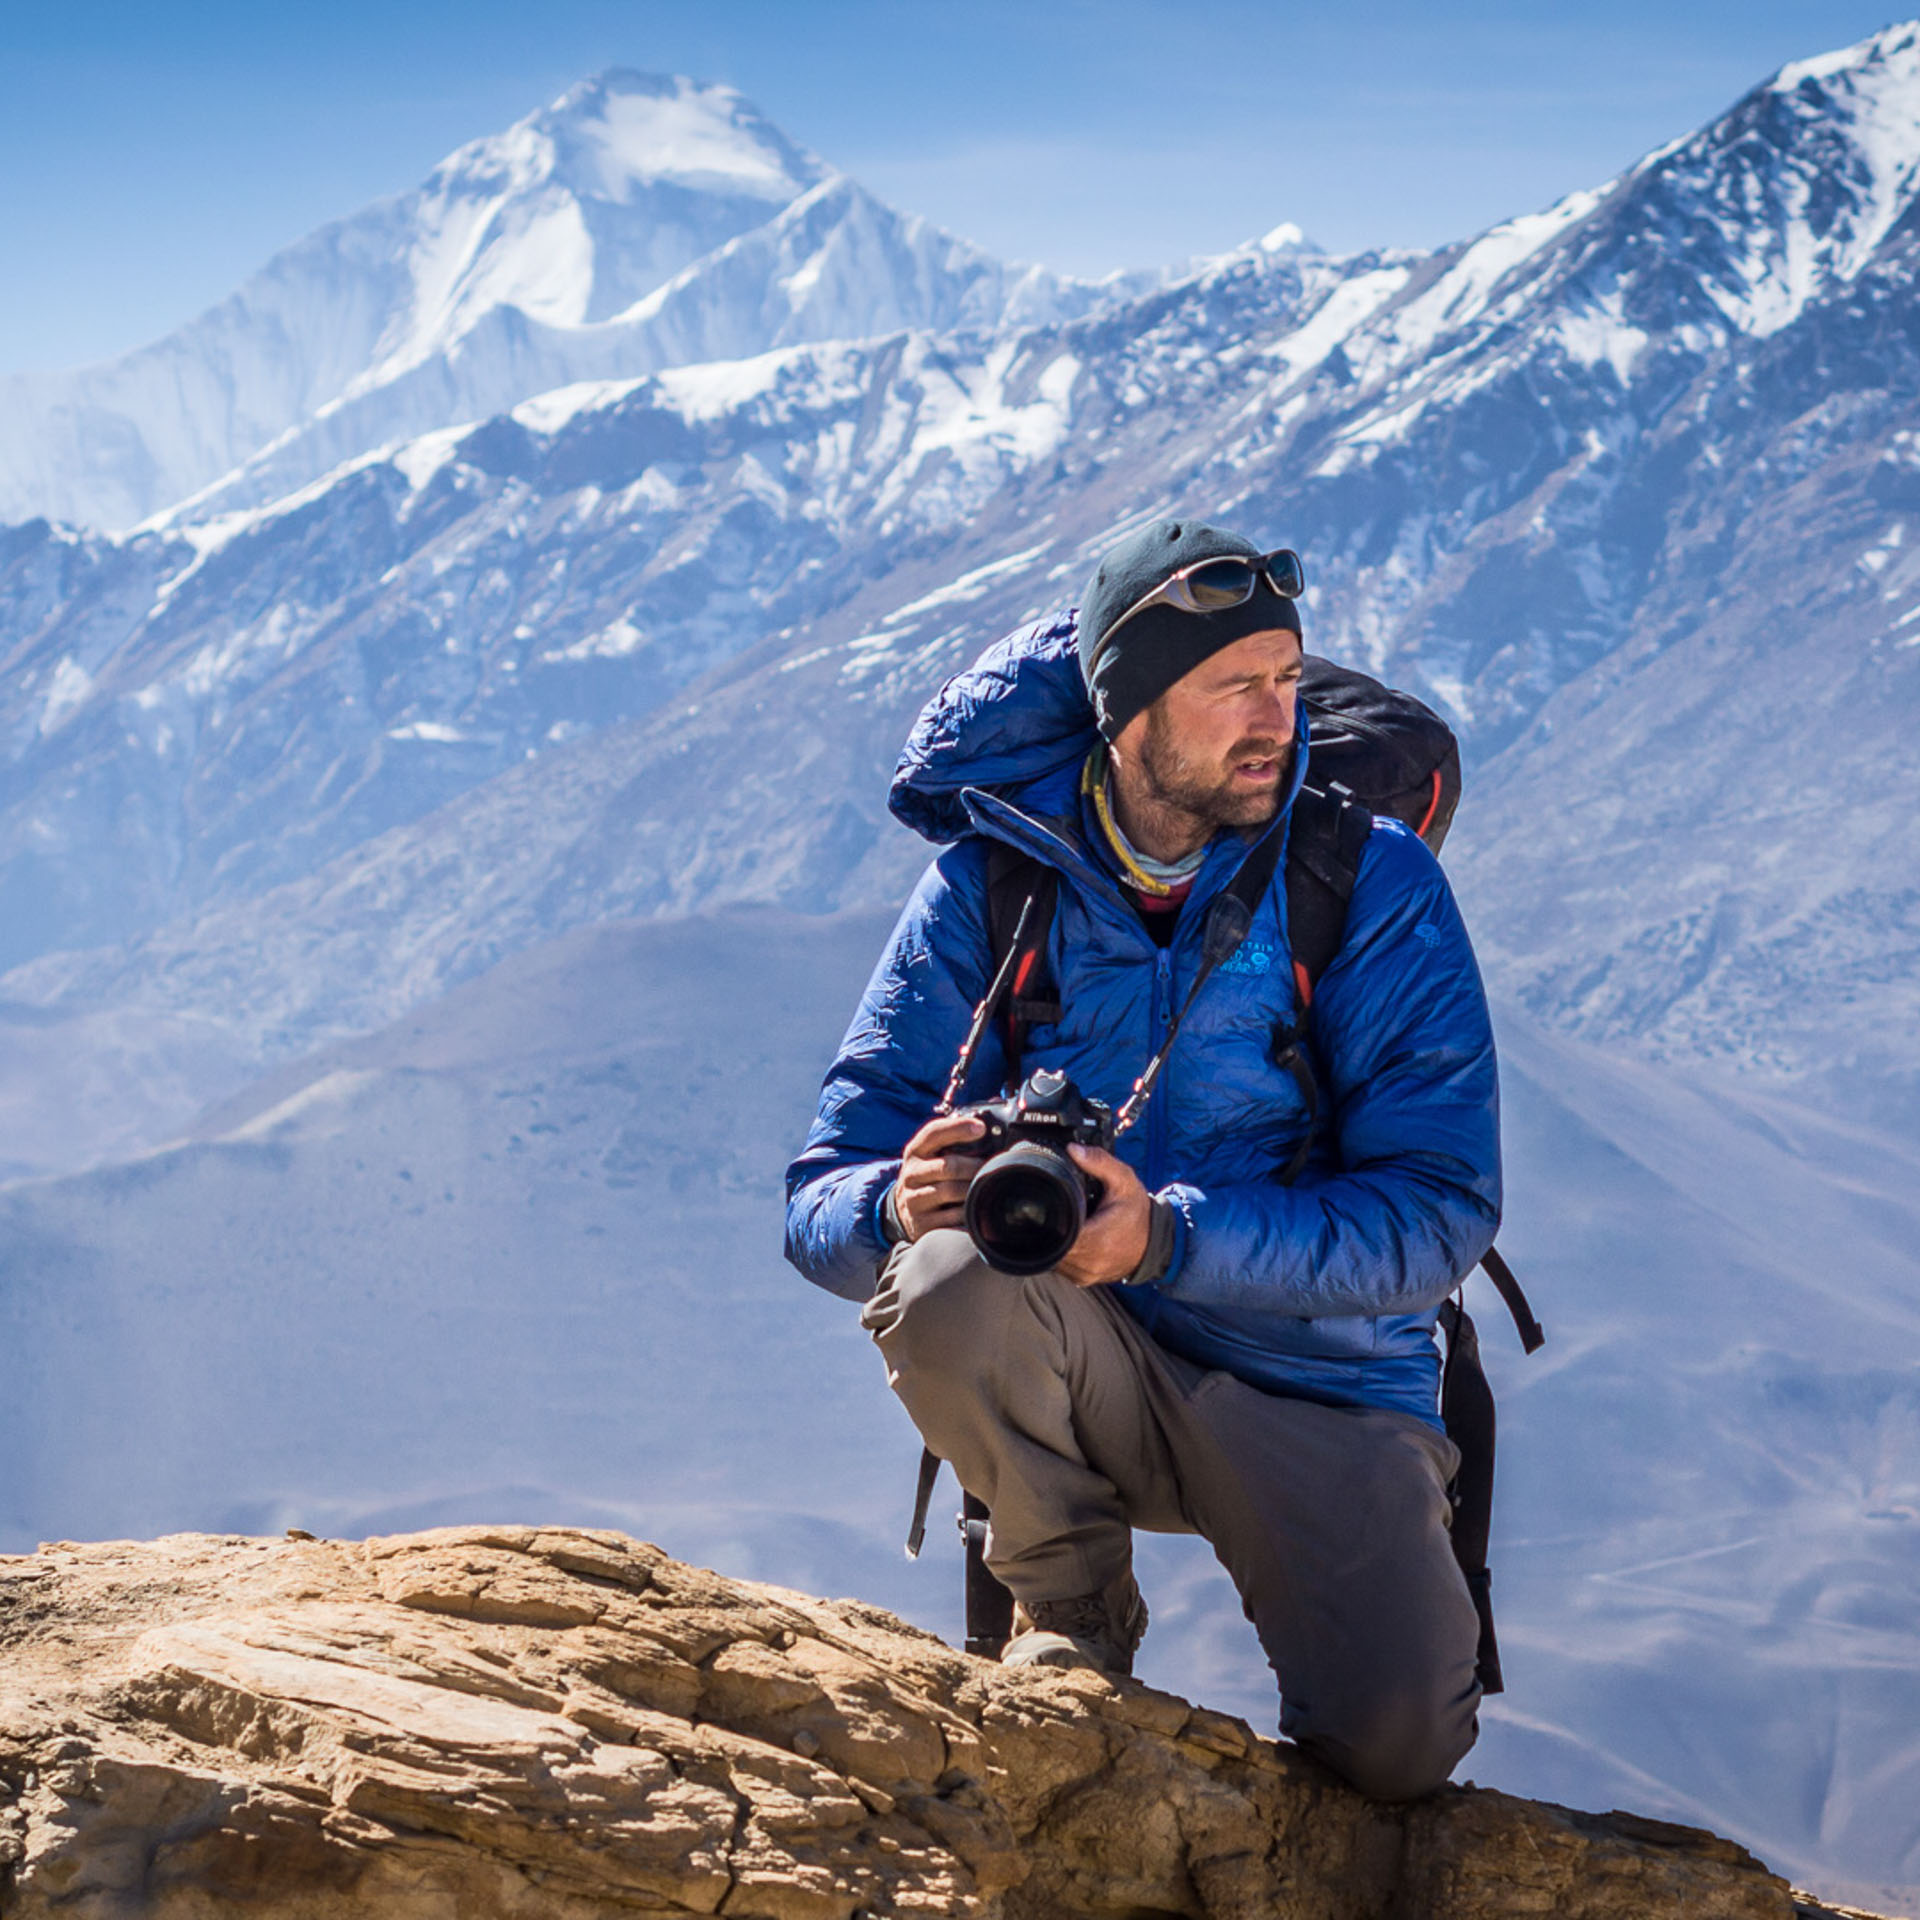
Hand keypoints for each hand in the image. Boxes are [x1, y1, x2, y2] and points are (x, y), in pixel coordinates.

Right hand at [890, 1112, 986, 1241]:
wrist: (902, 1212)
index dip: (958, 1128)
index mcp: (915, 1151)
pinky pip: (952, 1217)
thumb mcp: (931, 1156)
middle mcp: (911, 1174)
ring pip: (950, 1191)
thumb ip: (952, 1140)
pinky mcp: (920, 1223)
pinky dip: (968, 1212)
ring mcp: (913, 1199)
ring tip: (987, 1187)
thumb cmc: (928, 1177)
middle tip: (993, 1166)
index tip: (981, 1128)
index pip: (934, 1133)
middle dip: (975, 1166)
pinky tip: (975, 1209)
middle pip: (948, 1166)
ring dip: (973, 1188)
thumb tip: (987, 1121)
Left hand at [1054, 1143, 1151, 1286]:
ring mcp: (1084, 1274)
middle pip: (1049, 1245)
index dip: (1046, 1217)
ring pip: (1051, 1257)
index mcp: (1096, 1239)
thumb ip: (1099, 1162)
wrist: (1156, 1244)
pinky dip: (1060, 1249)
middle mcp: (1088, 1263)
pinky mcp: (1082, 1279)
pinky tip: (1067, 1233)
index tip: (1048, 1202)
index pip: (1055, 1233)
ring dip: (1052, 1239)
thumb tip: (1073, 1149)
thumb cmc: (1139, 1213)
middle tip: (1055, 1207)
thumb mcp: (1124, 1181)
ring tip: (1063, 1219)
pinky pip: (1059, 1265)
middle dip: (1047, 1226)